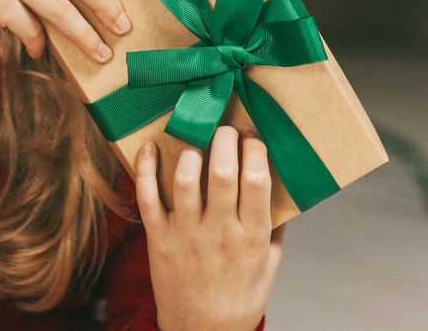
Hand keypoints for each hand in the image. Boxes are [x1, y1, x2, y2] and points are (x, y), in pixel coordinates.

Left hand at [135, 127, 285, 330]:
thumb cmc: (240, 298)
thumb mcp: (270, 263)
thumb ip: (276, 225)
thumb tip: (281, 186)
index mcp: (252, 236)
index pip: (256, 179)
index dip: (254, 148)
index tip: (251, 135)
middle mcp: (219, 232)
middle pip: (222, 172)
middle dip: (224, 139)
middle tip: (224, 129)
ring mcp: (186, 235)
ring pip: (185, 180)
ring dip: (191, 153)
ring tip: (197, 144)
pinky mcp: (159, 239)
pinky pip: (147, 198)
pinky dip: (145, 169)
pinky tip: (151, 148)